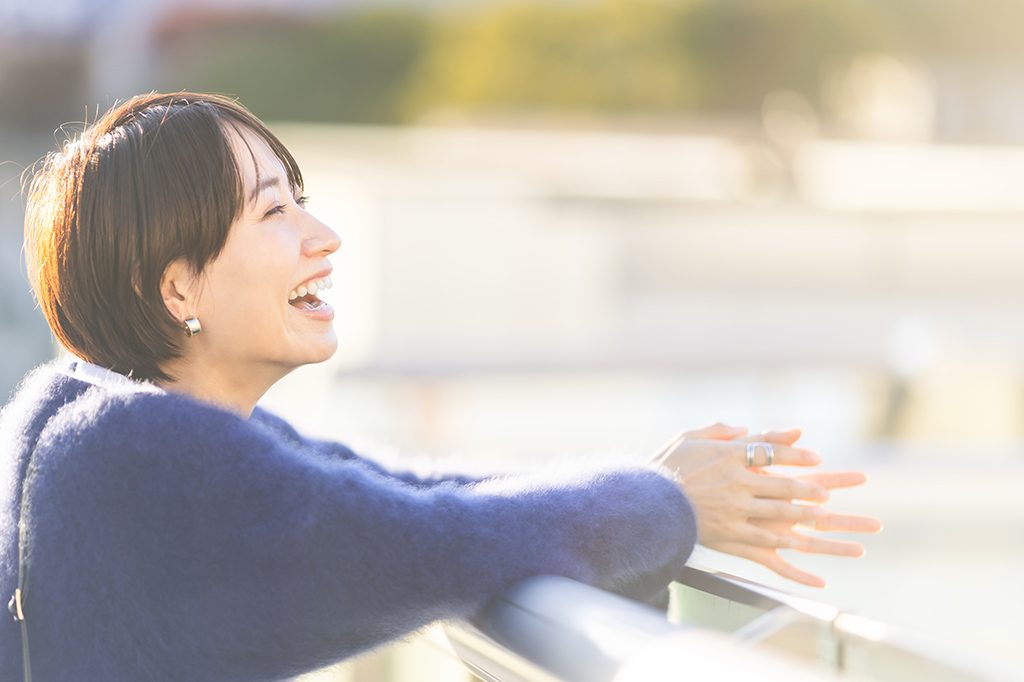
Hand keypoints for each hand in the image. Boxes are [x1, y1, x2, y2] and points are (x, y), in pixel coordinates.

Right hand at [649, 423, 881, 587]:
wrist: (643, 501)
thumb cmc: (665, 466)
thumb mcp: (689, 438)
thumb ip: (719, 431)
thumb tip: (744, 428)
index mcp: (727, 455)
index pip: (771, 452)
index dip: (796, 454)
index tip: (815, 458)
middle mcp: (735, 482)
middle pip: (782, 483)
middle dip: (808, 488)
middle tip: (825, 492)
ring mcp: (734, 511)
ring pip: (779, 513)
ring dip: (804, 514)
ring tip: (822, 516)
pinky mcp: (729, 535)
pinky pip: (765, 545)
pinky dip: (789, 553)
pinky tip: (806, 556)